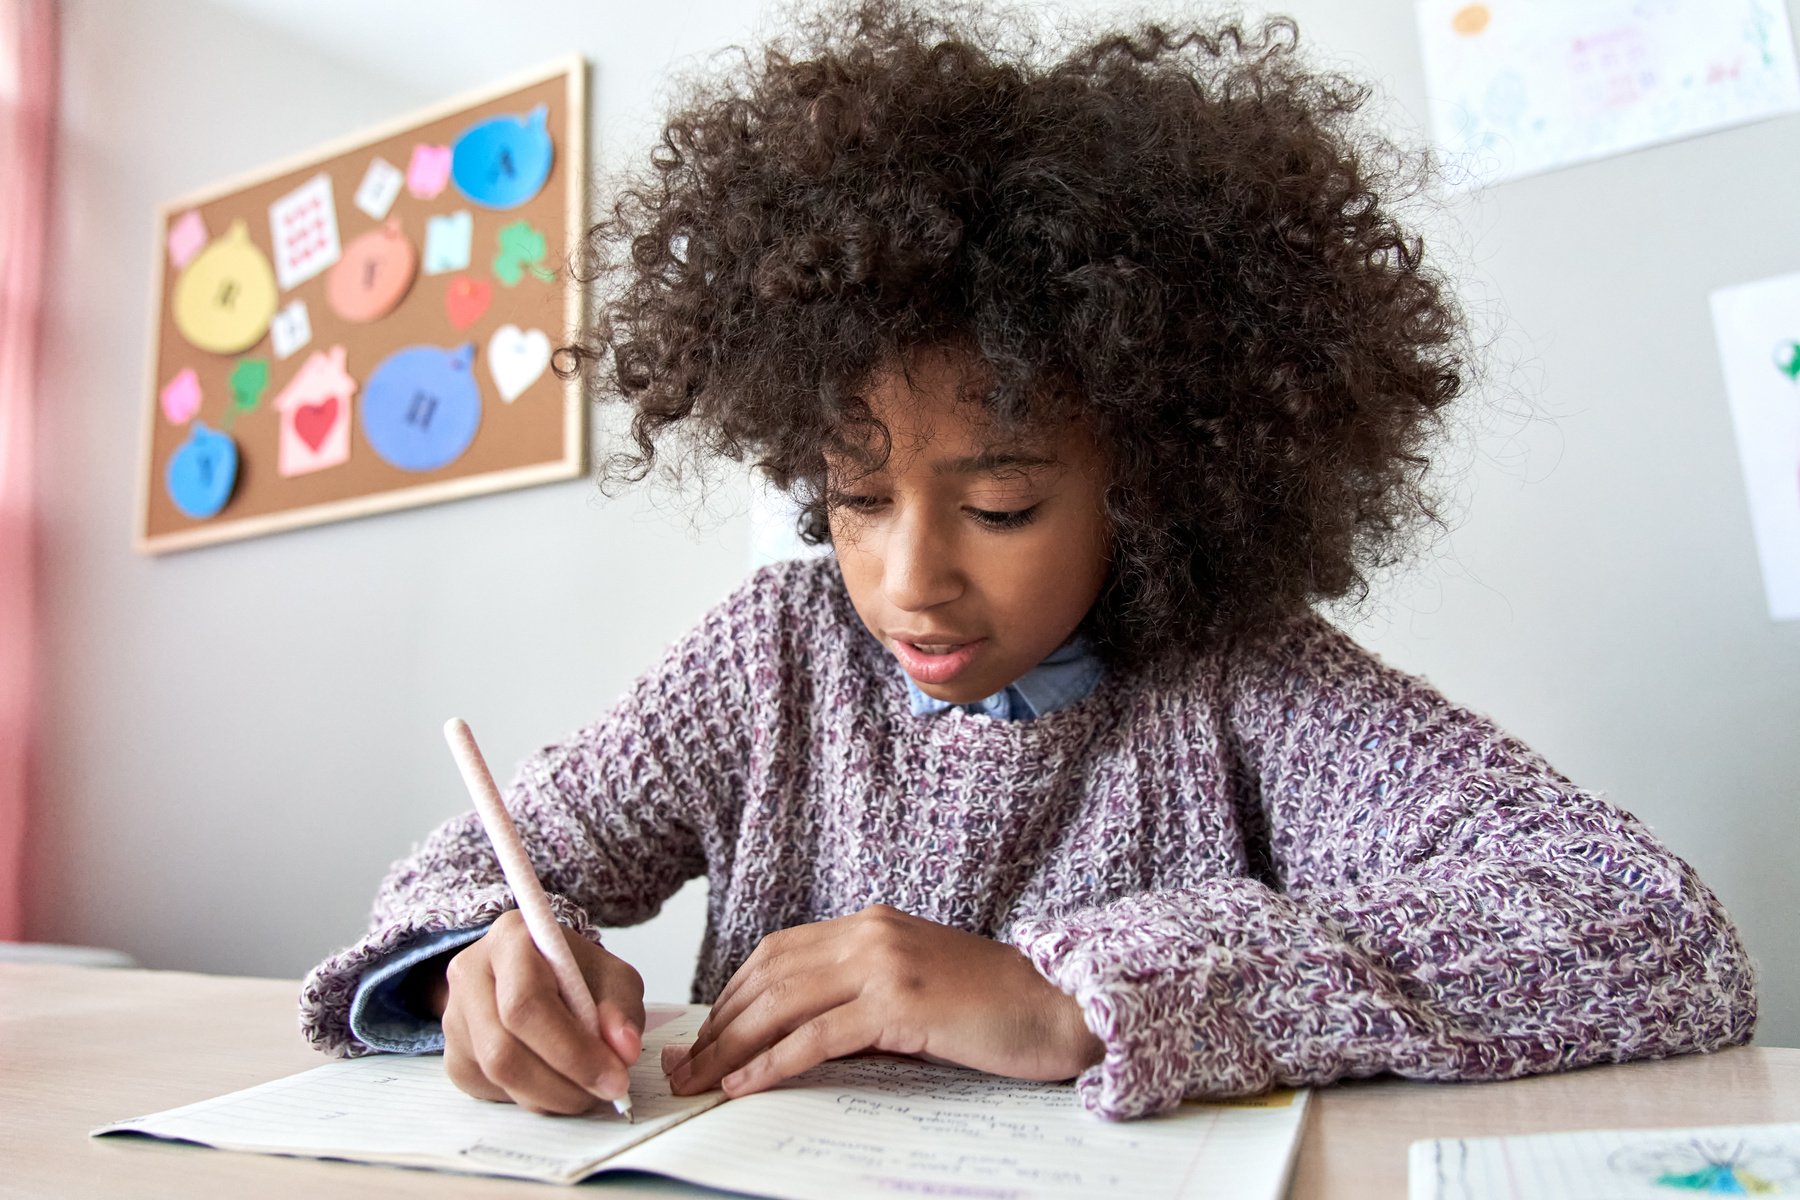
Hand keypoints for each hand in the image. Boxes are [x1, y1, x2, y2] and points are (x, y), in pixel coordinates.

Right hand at [438, 910, 645, 1114]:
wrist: (541, 976)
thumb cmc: (575, 973)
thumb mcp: (611, 977)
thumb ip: (621, 1008)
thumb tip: (623, 1049)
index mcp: (509, 940)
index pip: (527, 1002)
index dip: (572, 1049)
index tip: (614, 1076)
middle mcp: (470, 974)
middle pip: (503, 1049)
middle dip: (563, 1083)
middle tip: (606, 1091)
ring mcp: (454, 1019)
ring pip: (497, 1076)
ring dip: (552, 1096)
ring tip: (588, 1088)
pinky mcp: (454, 1058)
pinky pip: (493, 1092)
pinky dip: (534, 1098)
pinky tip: (557, 1081)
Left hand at [663, 904, 1102, 1098]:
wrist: (1058, 1005)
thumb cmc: (992, 1008)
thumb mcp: (913, 991)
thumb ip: (859, 999)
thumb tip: (796, 1037)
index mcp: (870, 924)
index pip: (777, 954)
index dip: (731, 996)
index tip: (702, 1035)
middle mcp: (870, 933)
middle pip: (768, 976)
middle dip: (716, 1024)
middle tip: (682, 1066)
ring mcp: (885, 963)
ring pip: (782, 1003)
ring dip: (730, 1046)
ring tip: (698, 1082)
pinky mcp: (900, 1002)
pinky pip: (818, 1036)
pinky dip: (772, 1062)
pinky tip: (744, 1084)